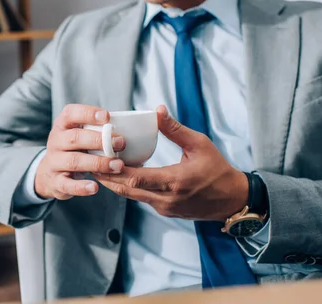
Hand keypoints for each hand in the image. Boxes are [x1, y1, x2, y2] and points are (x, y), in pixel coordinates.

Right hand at [35, 104, 125, 199]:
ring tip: (118, 166)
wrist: (50, 172)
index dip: (88, 114)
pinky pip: (67, 184)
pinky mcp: (55, 181)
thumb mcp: (80, 133)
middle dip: (99, 140)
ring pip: (74, 161)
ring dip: (97, 163)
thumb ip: (97, 128)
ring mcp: (54, 162)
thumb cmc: (75, 148)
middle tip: (121, 143)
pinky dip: (81, 186)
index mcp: (63, 125)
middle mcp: (55, 141)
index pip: (71, 113)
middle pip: (74, 138)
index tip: (107, 117)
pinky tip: (95, 187)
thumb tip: (130, 126)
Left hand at [94, 105, 247, 220]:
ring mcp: (164, 208)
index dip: (116, 168)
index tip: (101, 155)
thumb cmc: (217, 169)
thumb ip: (175, 129)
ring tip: (96, 167)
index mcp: (176, 181)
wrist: (232, 200)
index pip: (138, 177)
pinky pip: (140, 199)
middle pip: (127, 189)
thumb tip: (157, 110)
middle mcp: (166, 199)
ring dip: (113, 183)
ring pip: (131, 196)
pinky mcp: (164, 211)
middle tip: (89, 162)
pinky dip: (127, 187)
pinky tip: (117, 175)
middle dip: (106, 176)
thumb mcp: (200, 144)